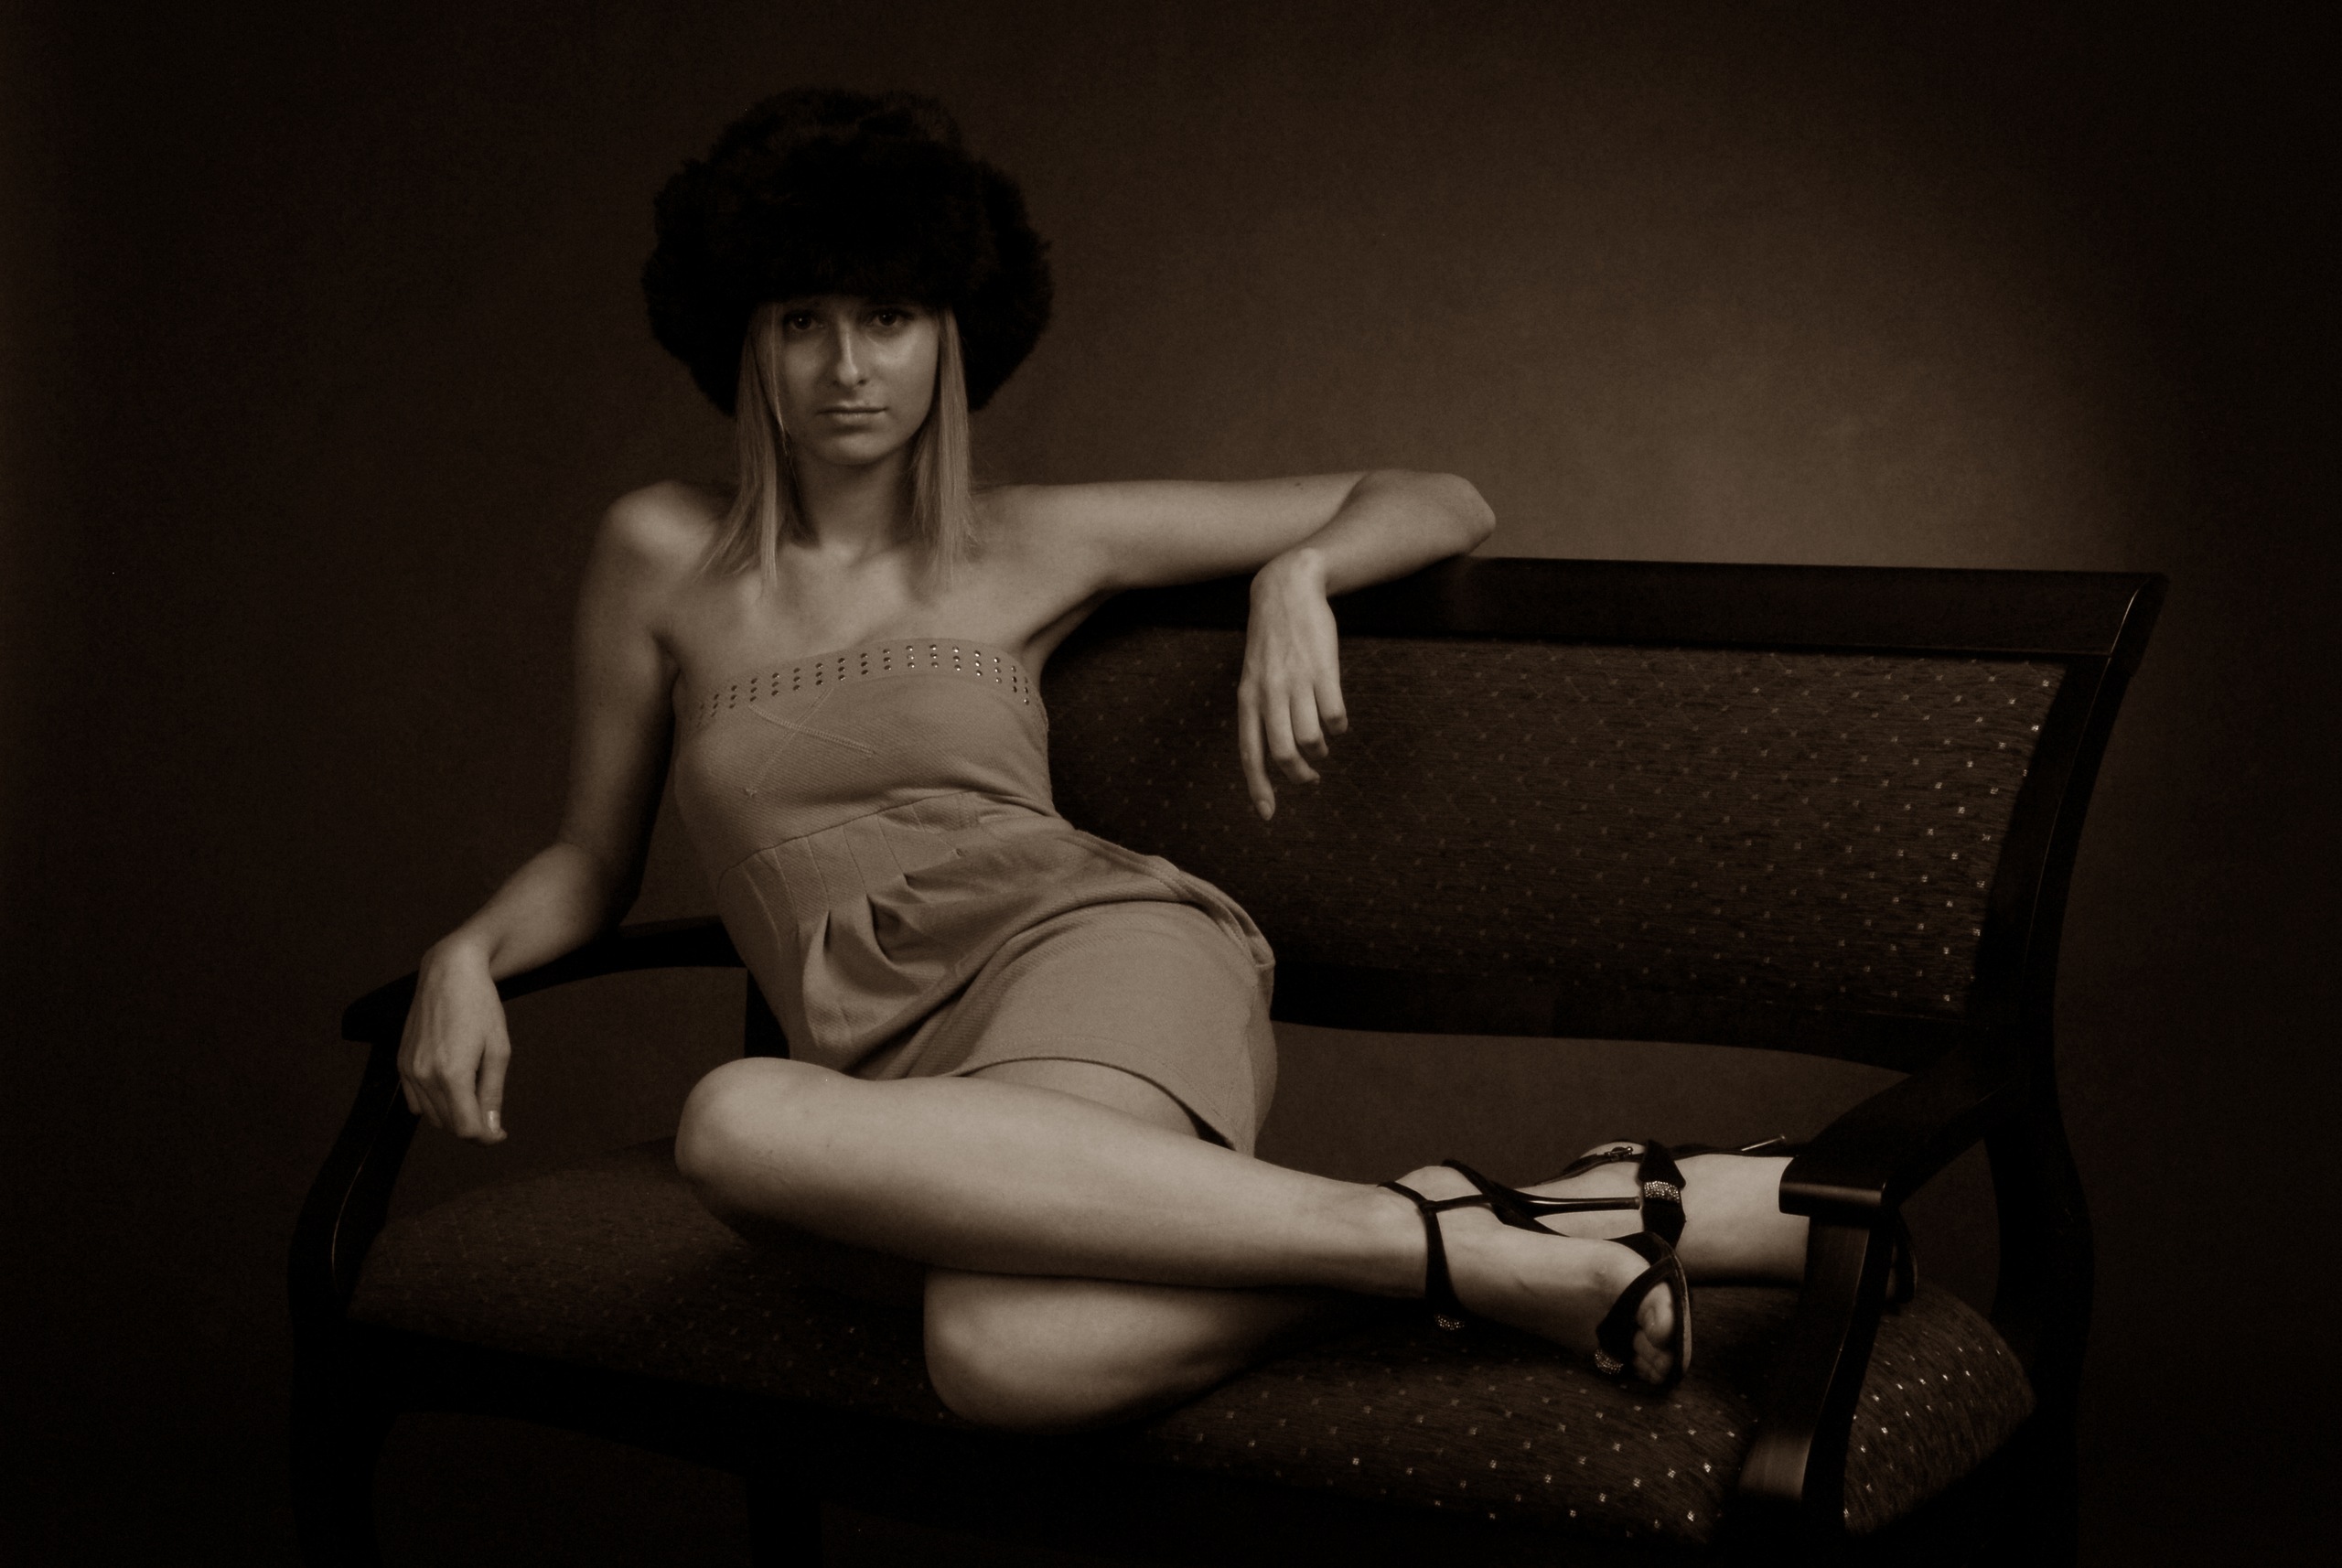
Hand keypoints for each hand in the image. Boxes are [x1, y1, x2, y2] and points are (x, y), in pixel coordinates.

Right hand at [396, 939, 511, 1142]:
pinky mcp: (400, 1063)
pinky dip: (433, 1104)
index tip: (500, 1134)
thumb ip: (492, 1093)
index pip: (466, 1128)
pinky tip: (452, 1088)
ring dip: (453, 1116)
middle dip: (472, 1127)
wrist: (449, 972)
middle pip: (449, 1125)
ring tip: (474, 1096)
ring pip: (431, 1116)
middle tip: (493, 1118)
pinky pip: (414, 1101)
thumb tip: (492, 1130)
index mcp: (452, 1073)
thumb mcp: (498, 1049)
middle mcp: (424, 1075)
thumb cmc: (480, 1006)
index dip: (486, 1137)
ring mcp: (408, 1070)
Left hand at [1238, 550, 1347, 819]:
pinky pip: (1335, 715)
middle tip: (1310, 780)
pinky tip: (1337, 722)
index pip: (1249, 752)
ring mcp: (1297, 681)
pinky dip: (1338, 726)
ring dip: (1320, 751)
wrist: (1287, 589)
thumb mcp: (1254, 675)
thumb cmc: (1272, 639)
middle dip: (1299, 776)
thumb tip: (1271, 753)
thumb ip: (1259, 710)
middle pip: (1283, 753)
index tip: (1267, 813)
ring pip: (1311, 737)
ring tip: (1323, 747)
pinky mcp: (1323, 669)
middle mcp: (1269, 693)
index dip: (1257, 786)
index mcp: (1248, 697)